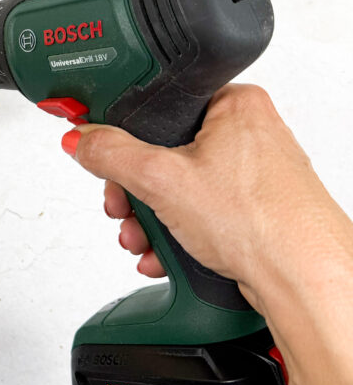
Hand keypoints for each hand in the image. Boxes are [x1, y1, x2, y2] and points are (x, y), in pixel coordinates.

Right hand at [62, 83, 352, 384]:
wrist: (303, 281)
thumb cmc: (261, 223)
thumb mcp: (160, 179)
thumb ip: (110, 153)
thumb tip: (81, 139)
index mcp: (233, 103)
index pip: (156, 107)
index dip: (122, 136)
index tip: (101, 153)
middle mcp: (248, 133)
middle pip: (161, 153)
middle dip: (134, 192)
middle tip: (123, 207)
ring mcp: (252, 174)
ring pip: (176, 189)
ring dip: (149, 219)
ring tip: (144, 238)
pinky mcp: (252, 210)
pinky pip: (196, 214)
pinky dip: (175, 234)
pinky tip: (165, 253)